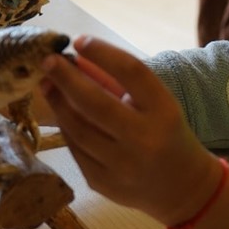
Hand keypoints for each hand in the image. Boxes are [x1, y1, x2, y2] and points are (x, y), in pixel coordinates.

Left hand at [41, 36, 224, 227]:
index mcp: (164, 111)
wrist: (182, 188)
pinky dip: (66, 128)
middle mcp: (144, 139)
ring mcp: (122, 166)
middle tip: (47, 60)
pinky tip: (61, 113)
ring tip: (47, 84)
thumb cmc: (166, 133)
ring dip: (58, 103)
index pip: (131, 73)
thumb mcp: (154, 103)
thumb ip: (117, 81)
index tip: (79, 40)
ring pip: (78, 130)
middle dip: (67, 79)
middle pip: (96, 103)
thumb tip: (76, 58)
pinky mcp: (104, 184)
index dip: (103, 53)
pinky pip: (76, 150)